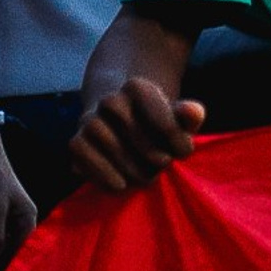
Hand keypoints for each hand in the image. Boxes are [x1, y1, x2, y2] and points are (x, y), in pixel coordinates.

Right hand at [70, 77, 206, 191]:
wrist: (118, 122)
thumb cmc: (155, 123)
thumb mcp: (176, 117)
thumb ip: (189, 115)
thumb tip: (195, 111)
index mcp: (138, 87)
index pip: (165, 123)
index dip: (179, 143)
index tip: (184, 151)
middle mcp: (110, 100)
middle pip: (142, 141)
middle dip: (158, 160)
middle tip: (163, 165)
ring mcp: (90, 120)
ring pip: (117, 153)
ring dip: (136, 173)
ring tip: (146, 176)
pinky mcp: (76, 142)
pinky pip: (88, 162)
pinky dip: (105, 177)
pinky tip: (121, 183)